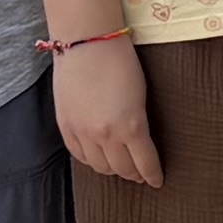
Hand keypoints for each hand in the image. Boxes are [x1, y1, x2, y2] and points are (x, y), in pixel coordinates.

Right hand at [50, 38, 160, 188]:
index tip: (157, 181)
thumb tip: (139, 143)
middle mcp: (105, 135)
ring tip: (119, 166)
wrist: (87, 42)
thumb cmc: (121, 62)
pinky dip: (90, 160)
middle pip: (122, 169)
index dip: (152, 176)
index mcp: (131, 127)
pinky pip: (79, 155)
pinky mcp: (65, 126)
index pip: (145, 164)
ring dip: (112, 169)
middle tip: (139, 173)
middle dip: (134, 174)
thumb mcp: (140, 95)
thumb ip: (138, 123)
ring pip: (99, 166)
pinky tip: (97, 157)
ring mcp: (82, 132)